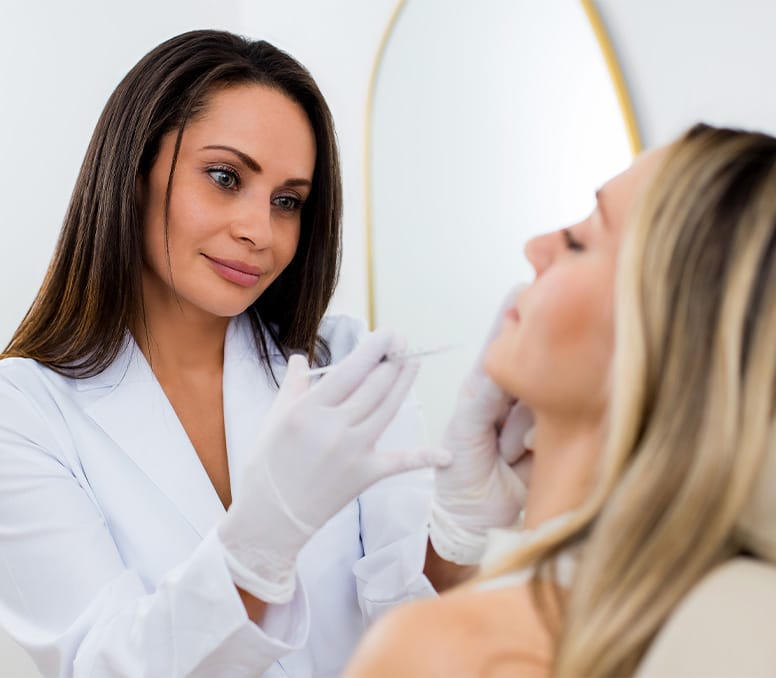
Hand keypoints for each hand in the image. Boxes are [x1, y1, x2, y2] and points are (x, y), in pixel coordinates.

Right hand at [217, 329, 449, 602]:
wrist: (270, 518)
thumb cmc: (267, 465)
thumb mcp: (275, 419)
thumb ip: (293, 386)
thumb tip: (299, 359)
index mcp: (308, 410)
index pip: (350, 369)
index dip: (375, 348)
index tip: (388, 334)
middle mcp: (334, 427)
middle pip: (375, 386)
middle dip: (393, 360)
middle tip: (404, 343)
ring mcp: (352, 452)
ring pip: (388, 409)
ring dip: (404, 383)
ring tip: (414, 362)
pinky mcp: (365, 475)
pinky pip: (399, 462)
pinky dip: (424, 457)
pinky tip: (446, 454)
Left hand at [430, 287, 533, 564]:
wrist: (474, 519)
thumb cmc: (457, 471)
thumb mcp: (463, 431)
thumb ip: (482, 398)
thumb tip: (502, 365)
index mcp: (482, 388)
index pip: (499, 348)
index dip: (511, 321)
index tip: (521, 289)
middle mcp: (510, 397)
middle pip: (528, 371)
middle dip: (521, 392)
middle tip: (502, 422)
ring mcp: (533, 416)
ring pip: (542, 400)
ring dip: (521, 431)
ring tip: (503, 453)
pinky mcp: (551, 438)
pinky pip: (554, 426)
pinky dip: (535, 442)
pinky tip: (521, 457)